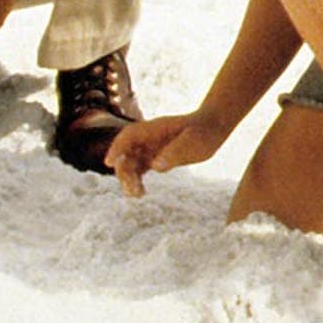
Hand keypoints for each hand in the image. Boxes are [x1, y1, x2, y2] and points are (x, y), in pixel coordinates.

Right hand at [104, 111, 229, 196]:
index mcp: (154, 129)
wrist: (213, 127)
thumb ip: (174, 153)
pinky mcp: (156, 157)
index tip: (109, 162)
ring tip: (136, 195)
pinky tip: (140, 193)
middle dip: (124, 170)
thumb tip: (155, 166)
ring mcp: (151, 147)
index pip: (128, 136)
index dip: (117, 148)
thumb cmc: (204, 132)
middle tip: (131, 189)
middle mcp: (148, 138)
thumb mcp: (193, 142)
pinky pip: (140, 169)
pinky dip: (137, 180)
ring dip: (129, 178)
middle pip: (126, 152)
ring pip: (131, 162)